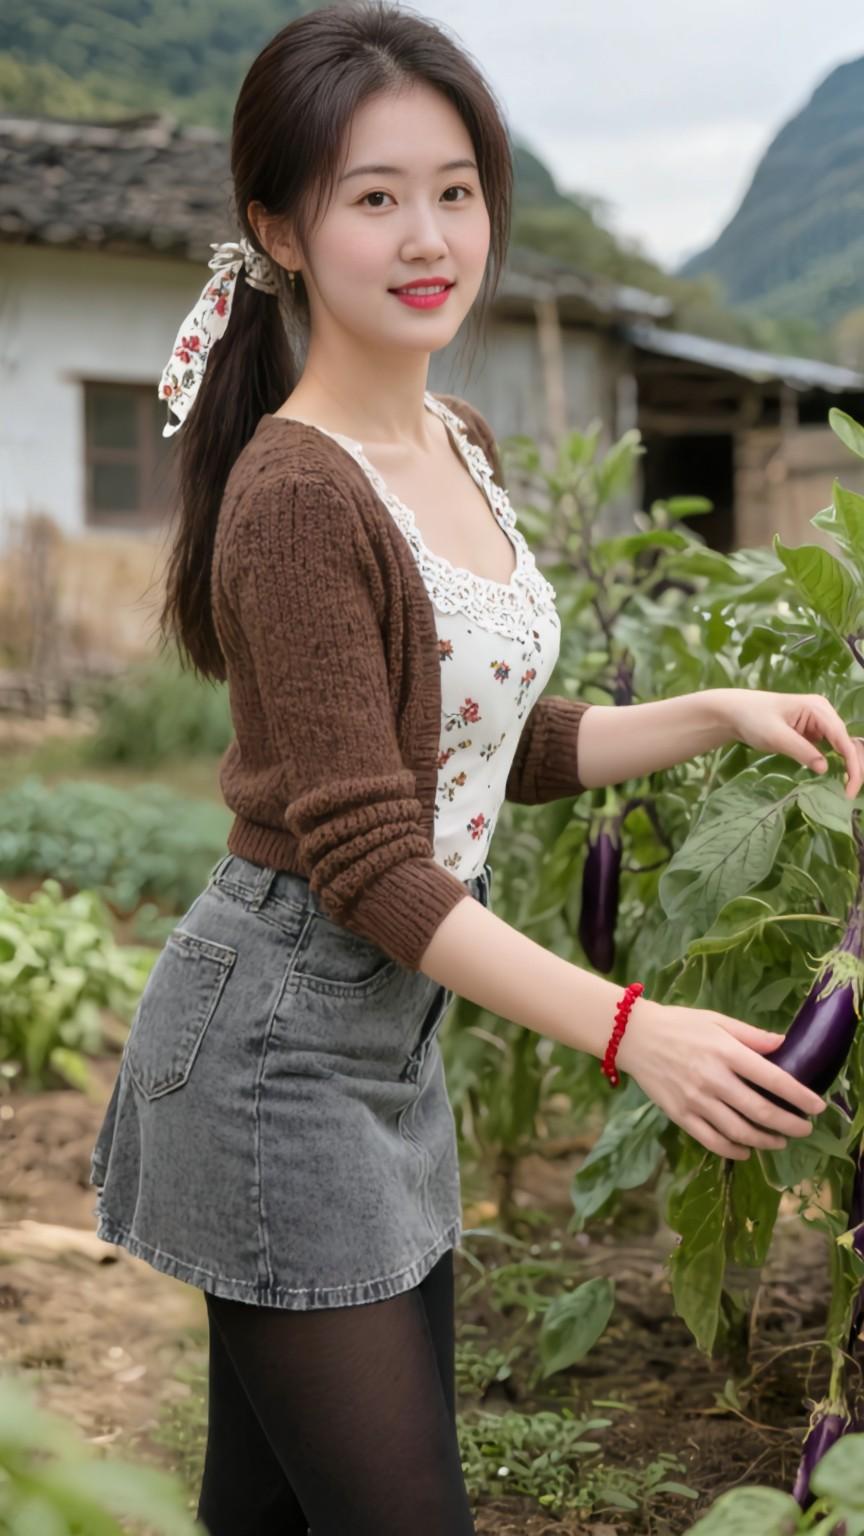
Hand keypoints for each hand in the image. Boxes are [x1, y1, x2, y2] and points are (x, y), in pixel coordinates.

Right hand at [617, 998, 825, 1158]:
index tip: (817, 1107)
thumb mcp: (717, 1020)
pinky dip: (733, 1150)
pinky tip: (746, 1150)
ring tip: (780, 1141)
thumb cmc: (679, 1025)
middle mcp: (713, 1079)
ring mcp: (695, 1100)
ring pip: (739, 1132)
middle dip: (789, 1125)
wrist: (634, 1036)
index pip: (772, 1079)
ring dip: (766, 1141)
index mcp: (726, 1052)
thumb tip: (784, 1044)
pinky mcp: (680, 1115)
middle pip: (760, 1111)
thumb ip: (751, 1035)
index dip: (799, 1096)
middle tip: (803, 1129)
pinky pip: (712, 1141)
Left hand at [718, 688, 863, 799]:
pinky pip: (831, 748)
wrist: (735, 712)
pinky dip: (836, 763)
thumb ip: (801, 751)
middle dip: (854, 766)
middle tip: (848, 792)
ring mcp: (819, 722)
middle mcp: (824, 713)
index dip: (852, 765)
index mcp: (819, 709)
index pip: (844, 740)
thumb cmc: (753, 719)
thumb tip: (825, 768)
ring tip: (847, 788)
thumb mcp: (776, 736)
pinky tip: (837, 777)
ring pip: (843, 746)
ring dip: (848, 766)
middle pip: (849, 742)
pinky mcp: (812, 732)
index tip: (849, 789)